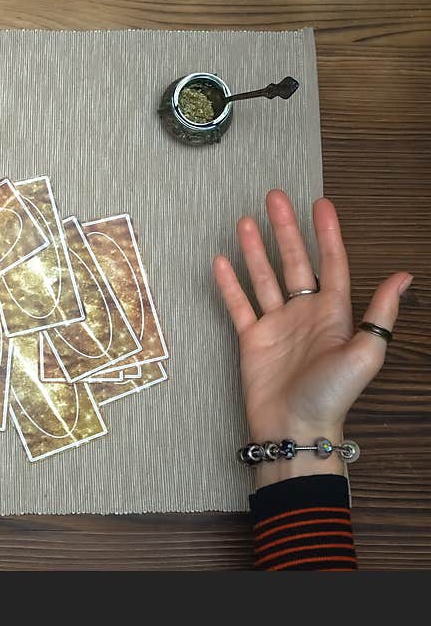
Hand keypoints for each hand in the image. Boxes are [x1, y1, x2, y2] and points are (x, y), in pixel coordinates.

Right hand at [213, 190, 409, 487]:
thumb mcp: (366, 353)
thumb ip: (380, 313)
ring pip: (264, 277)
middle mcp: (305, 313)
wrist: (293, 426)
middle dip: (285, 229)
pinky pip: (239, 304)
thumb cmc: (332, 395)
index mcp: (335, 313)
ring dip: (254, 250)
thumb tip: (404, 276)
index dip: (327, 233)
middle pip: (294, 261)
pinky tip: (221, 262)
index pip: (331, 263)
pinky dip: (229, 284)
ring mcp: (276, 324)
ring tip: (245, 222)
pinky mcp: (252, 338)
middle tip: (275, 198)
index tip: (321, 204)